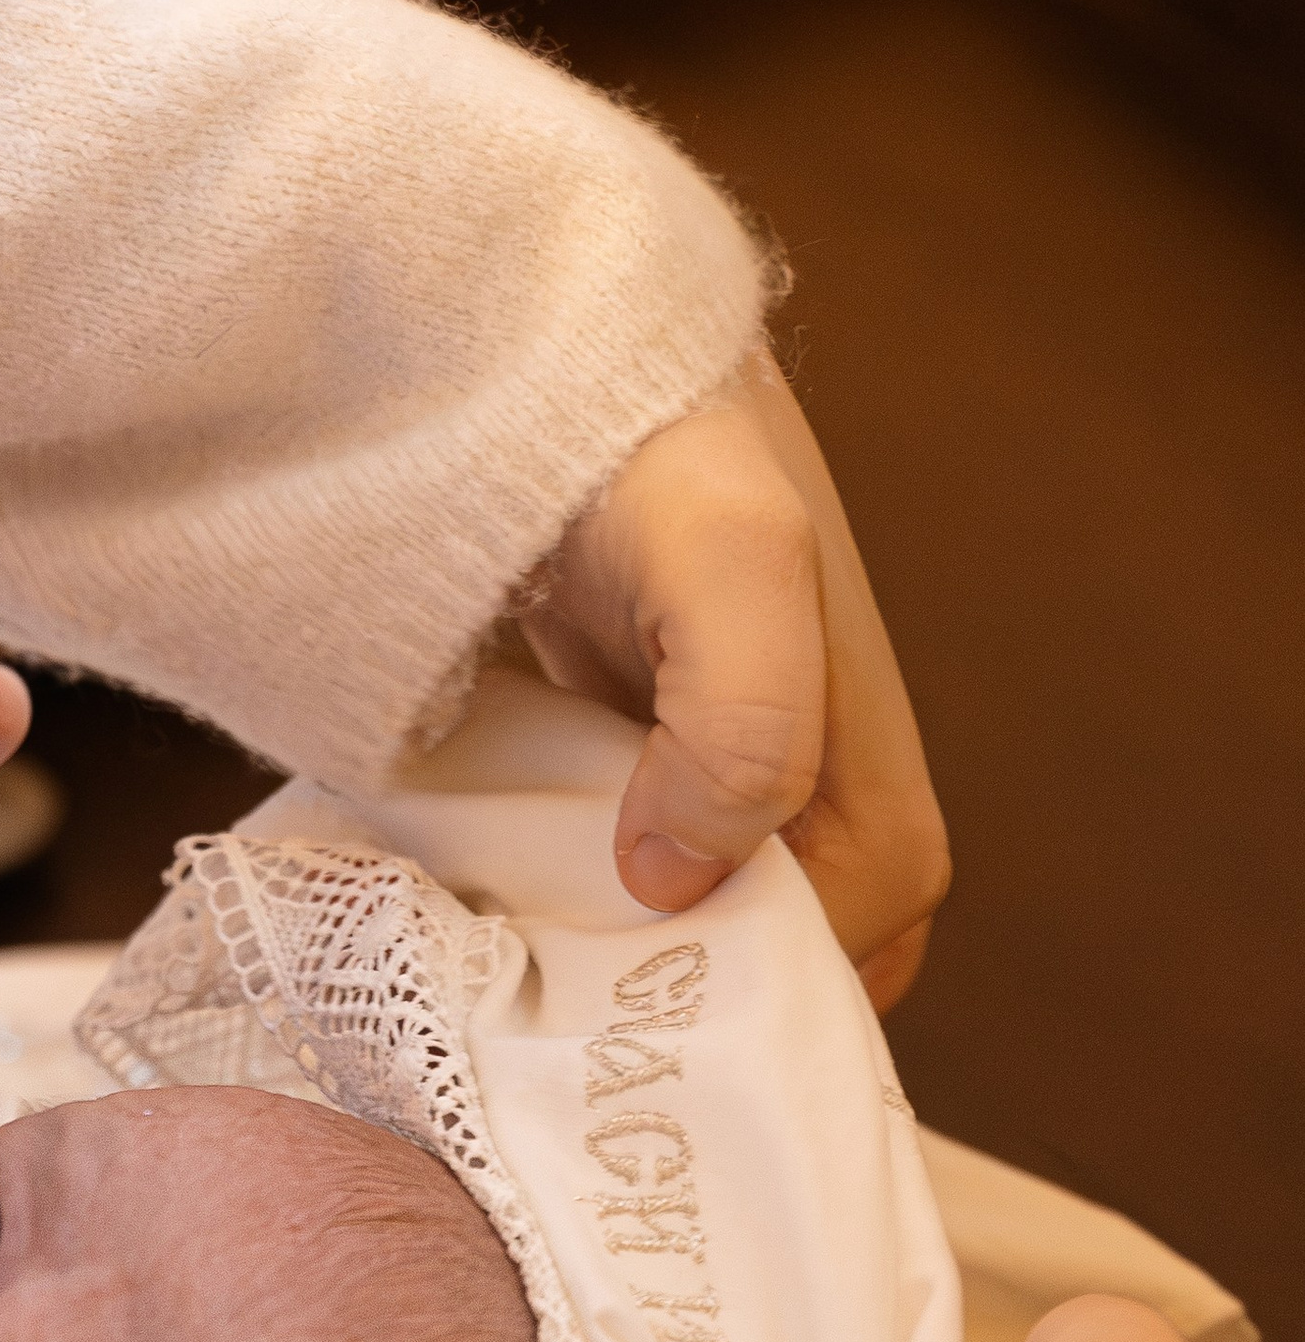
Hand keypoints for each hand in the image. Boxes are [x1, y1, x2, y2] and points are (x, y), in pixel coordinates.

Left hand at [522, 348, 948, 1010]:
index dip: (780, 975)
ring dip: (610, 950)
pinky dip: (546, 893)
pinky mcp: (598, 734)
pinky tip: (476, 895)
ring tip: (513, 968)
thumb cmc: (647, 425)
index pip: (865, 920)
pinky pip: (596, 856)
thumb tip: (676, 879)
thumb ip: (748, 723)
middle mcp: (791, 757)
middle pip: (778, 934)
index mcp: (862, 741)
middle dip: (686, 984)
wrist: (517, 327)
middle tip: (564, 1014)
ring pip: (682, 906)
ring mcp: (687, 749)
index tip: (651, 1004)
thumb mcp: (731, 556)